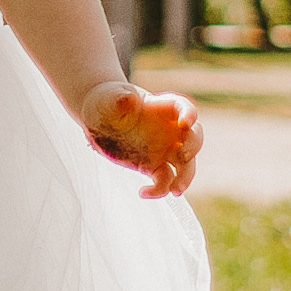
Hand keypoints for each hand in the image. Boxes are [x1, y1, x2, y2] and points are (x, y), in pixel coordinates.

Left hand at [81, 82, 202, 197]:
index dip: (189, 114)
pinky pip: (164, 180)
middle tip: (183, 156)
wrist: (96, 120)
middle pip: (193, 137)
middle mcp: (169, 129)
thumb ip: (121, 99)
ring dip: (185, 178)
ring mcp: (163, 149)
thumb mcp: (110, 99)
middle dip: (193, 147)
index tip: (185, 123)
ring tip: (175, 191)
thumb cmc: (106, 102)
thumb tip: (129, 98)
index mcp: (162, 107)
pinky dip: (158, 190)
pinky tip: (142, 192)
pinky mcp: (152, 166)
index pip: (183, 107)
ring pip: (185, 165)